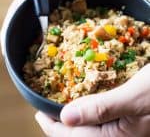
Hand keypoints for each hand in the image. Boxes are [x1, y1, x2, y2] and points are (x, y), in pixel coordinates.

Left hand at [35, 64, 149, 136]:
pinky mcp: (122, 118)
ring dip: (71, 117)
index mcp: (118, 136)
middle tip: (46, 110)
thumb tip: (66, 118)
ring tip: (58, 106)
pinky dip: (85, 110)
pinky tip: (81, 102)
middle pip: (78, 134)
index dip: (53, 127)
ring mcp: (120, 127)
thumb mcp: (134, 98)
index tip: (39, 114)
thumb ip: (101, 109)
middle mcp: (117, 135)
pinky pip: (97, 117)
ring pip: (86, 126)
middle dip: (58, 124)